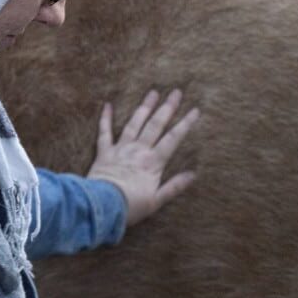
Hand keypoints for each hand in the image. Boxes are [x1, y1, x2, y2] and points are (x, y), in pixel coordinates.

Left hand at [87, 89, 199, 226]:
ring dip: (144, 107)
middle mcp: (138, 150)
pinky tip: (107, 105)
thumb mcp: (157, 200)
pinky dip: (105, 118)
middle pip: (155, 125)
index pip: (173, 138)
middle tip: (176, 92)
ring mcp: (120, 148)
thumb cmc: (131, 206)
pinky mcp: (103, 152)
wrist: (102, 205)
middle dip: (167, 108)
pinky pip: (104, 131)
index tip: (195, 109)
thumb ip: (175, 186)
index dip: (185, 123)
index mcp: (153, 162)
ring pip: (134, 123)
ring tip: (152, 93)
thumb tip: (193, 174)